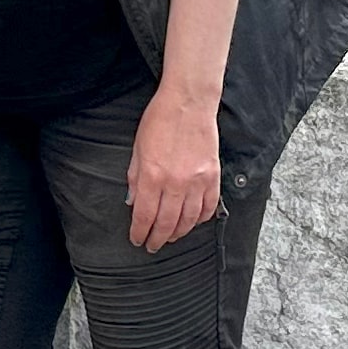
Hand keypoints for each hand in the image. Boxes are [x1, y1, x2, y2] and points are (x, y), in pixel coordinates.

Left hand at [126, 86, 220, 251]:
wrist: (188, 103)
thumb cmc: (160, 120)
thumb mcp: (138, 149)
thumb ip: (135, 179)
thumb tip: (133, 202)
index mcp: (153, 176)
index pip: (145, 216)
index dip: (140, 232)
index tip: (137, 239)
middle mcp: (176, 183)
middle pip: (167, 223)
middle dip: (158, 239)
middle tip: (152, 245)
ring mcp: (197, 182)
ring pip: (189, 220)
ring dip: (178, 233)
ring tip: (171, 236)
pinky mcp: (213, 177)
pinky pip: (209, 207)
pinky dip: (201, 219)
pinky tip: (193, 222)